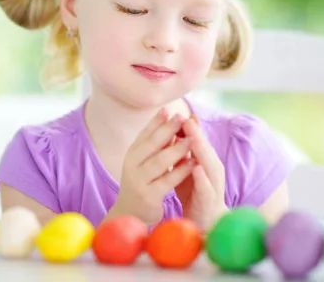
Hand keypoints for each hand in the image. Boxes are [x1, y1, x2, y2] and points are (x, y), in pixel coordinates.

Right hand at [110, 108, 196, 226]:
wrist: (130, 214)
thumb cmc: (142, 183)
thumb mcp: (145, 162)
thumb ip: (156, 145)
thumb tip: (169, 121)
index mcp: (132, 154)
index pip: (145, 134)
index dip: (156, 121)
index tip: (170, 109)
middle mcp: (132, 165)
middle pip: (151, 144)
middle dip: (167, 130)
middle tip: (182, 118)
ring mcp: (138, 181)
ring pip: (160, 161)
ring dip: (177, 149)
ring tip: (192, 139)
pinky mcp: (148, 196)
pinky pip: (167, 180)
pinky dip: (180, 171)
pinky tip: (192, 163)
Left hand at [175, 114, 227, 230]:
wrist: (204, 220)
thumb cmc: (194, 191)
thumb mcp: (185, 168)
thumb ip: (181, 151)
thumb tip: (173, 129)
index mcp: (205, 160)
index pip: (198, 140)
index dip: (190, 127)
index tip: (179, 112)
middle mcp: (212, 169)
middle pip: (205, 148)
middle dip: (196, 133)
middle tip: (187, 119)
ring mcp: (213, 184)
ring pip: (208, 165)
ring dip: (201, 151)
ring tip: (192, 138)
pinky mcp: (209, 200)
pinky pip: (206, 187)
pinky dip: (202, 177)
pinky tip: (196, 168)